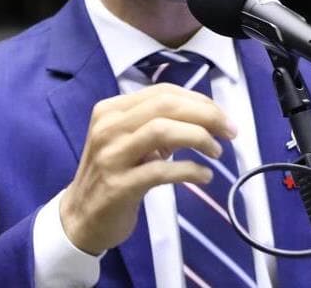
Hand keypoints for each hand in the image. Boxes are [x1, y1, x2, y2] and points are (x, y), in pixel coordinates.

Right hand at [59, 83, 235, 254]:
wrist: (80, 218)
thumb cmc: (111, 173)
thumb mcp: (128, 140)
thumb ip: (156, 123)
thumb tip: (204, 117)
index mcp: (111, 109)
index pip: (162, 92)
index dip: (198, 100)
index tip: (222, 115)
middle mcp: (108, 126)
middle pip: (165, 106)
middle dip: (205, 114)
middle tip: (230, 131)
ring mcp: (112, 155)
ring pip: (162, 130)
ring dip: (199, 137)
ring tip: (217, 151)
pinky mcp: (119, 185)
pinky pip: (161, 171)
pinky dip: (189, 170)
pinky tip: (204, 176)